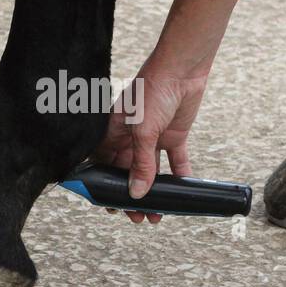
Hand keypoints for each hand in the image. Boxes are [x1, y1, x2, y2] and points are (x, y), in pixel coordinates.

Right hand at [95, 61, 207, 223]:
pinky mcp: (173, 136)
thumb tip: (136, 193)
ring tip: (156, 214)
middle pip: (127, 173)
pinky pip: (174, 161)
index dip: (105, 186)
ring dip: (153, 192)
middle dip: (131, 195)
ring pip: (150, 172)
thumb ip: (140, 163)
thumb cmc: (152, 90)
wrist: (181, 69)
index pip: (104, 165)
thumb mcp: (143, 130)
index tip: (110, 206)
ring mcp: (152, 137)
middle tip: (136, 216)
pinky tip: (179, 193)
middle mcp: (130, 137)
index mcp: (113, 132)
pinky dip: (177, 177)